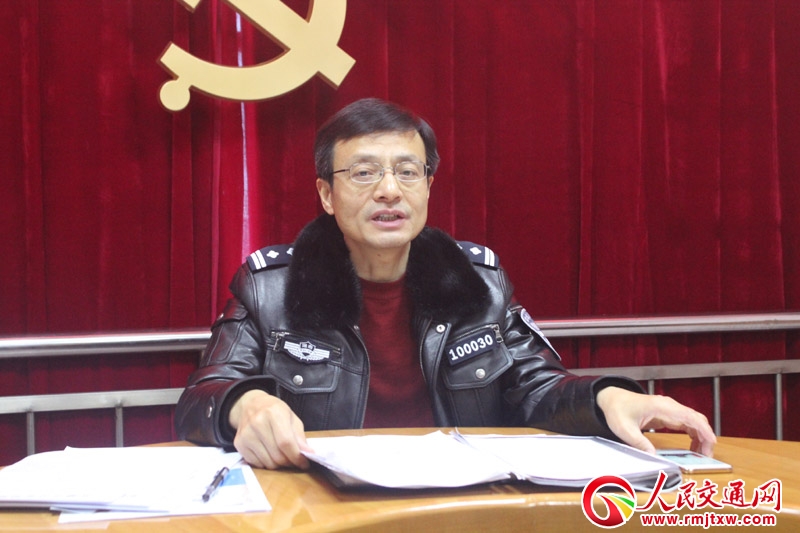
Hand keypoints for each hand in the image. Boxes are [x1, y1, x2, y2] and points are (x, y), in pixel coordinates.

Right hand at [228, 389, 312, 468]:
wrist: (250, 405)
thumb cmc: (274, 411)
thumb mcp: (291, 417)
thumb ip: (300, 436)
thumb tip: (307, 453)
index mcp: (274, 413)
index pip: (286, 442)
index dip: (296, 456)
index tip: (304, 463)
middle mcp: (258, 423)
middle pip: (277, 455)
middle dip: (289, 462)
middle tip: (293, 460)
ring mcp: (246, 434)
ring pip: (267, 463)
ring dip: (278, 464)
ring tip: (281, 455)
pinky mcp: (239, 443)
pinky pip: (256, 464)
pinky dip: (266, 463)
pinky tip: (269, 454)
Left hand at [596, 386, 716, 456]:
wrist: (611, 399)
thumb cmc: (617, 410)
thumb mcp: (624, 429)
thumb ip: (638, 442)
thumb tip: (653, 455)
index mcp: (661, 407)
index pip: (689, 417)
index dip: (703, 429)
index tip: (711, 443)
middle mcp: (669, 406)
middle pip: (696, 419)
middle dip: (706, 437)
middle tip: (706, 457)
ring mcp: (670, 410)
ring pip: (694, 422)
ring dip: (701, 437)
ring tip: (701, 455)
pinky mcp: (668, 415)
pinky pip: (686, 424)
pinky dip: (694, 435)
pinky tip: (693, 448)